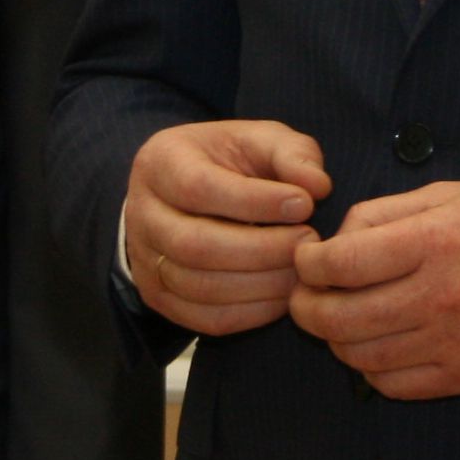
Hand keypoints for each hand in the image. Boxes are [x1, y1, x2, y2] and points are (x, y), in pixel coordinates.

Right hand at [125, 119, 332, 336]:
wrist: (187, 194)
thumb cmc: (231, 162)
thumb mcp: (260, 140)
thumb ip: (292, 154)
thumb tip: (317, 186)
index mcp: (160, 163)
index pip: (199, 188)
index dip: (255, 201)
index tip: (305, 203)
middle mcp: (142, 214)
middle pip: (196, 245)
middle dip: (262, 249)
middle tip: (309, 241)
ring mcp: (146, 262)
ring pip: (200, 287)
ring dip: (261, 284)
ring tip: (301, 269)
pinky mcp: (161, 299)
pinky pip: (206, 319)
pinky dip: (252, 313)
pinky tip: (283, 294)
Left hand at [286, 181, 459, 399]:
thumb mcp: (453, 192)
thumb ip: (387, 212)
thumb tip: (337, 241)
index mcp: (436, 240)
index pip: (341, 263)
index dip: (308, 263)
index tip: (307, 259)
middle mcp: (441, 295)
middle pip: (339, 318)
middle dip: (307, 307)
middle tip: (305, 296)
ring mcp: (453, 342)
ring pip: (360, 356)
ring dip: (336, 340)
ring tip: (339, 319)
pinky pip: (394, 385)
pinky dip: (371, 370)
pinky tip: (376, 347)